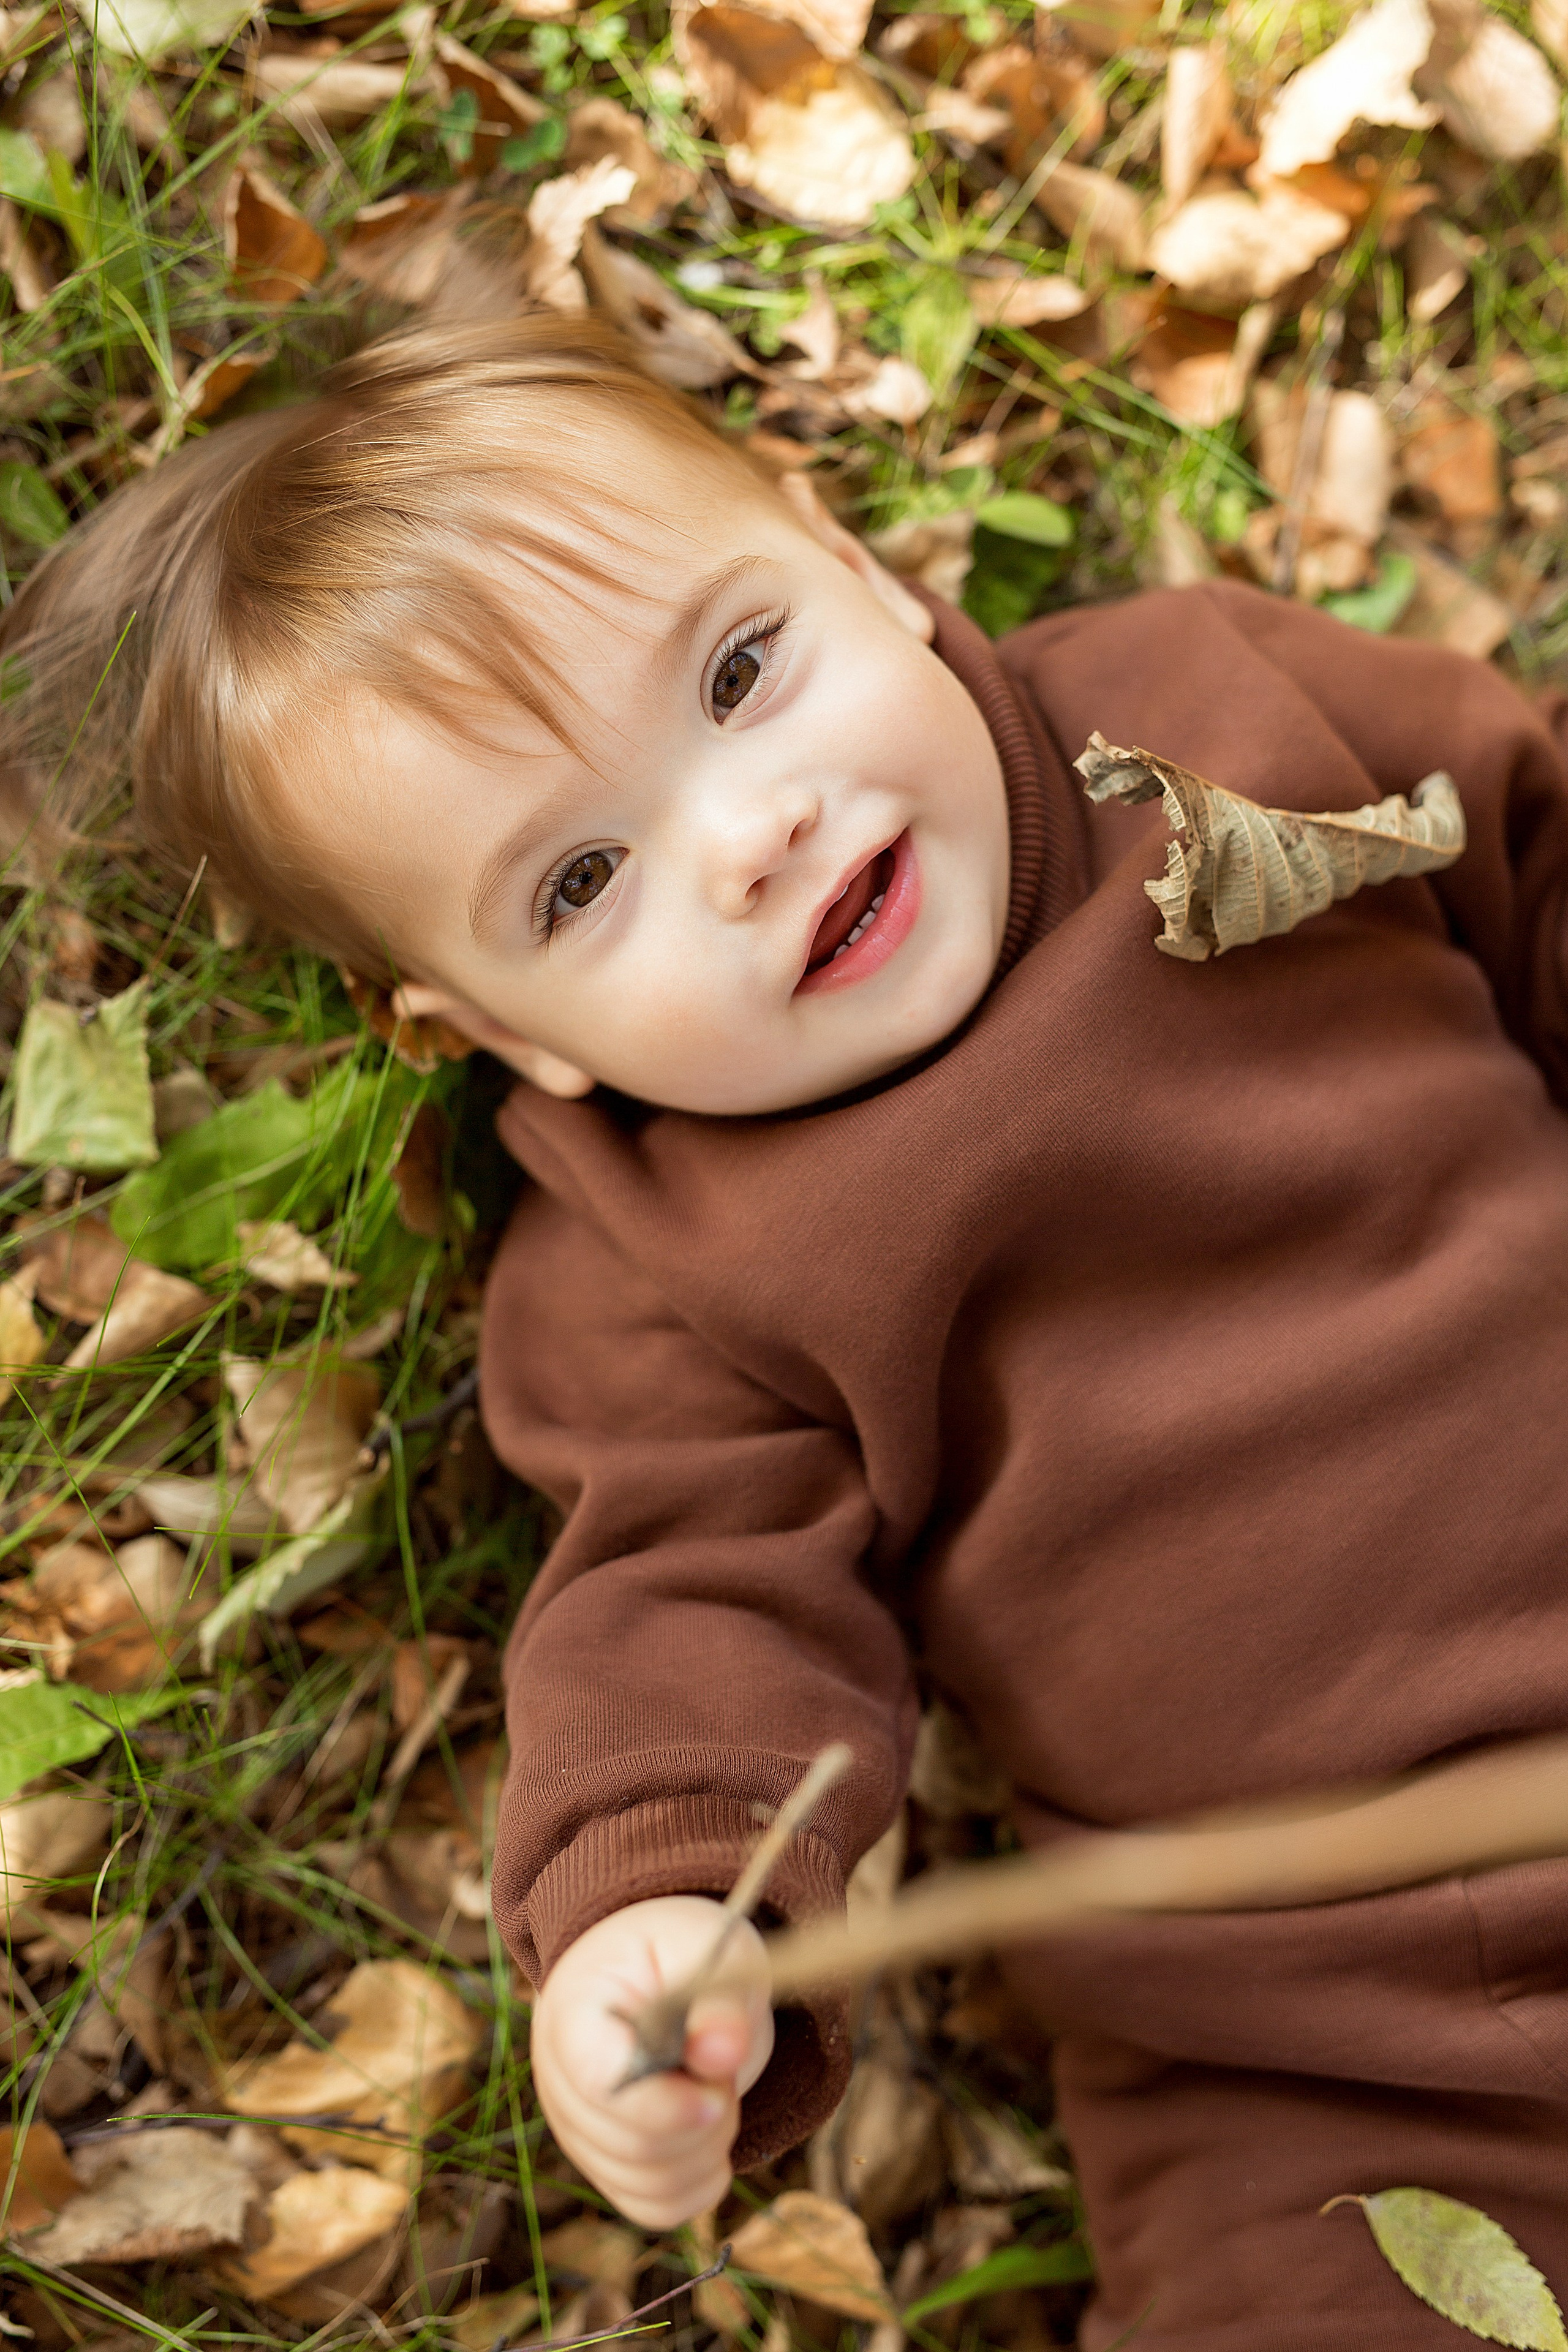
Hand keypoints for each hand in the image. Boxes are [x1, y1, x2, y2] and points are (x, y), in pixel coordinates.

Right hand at [531, 1896, 773, 2227]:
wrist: (655, 1974)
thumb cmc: (678, 1956)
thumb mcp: (706, 1950)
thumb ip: (719, 1998)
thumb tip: (724, 2052)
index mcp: (571, 2017)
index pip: (600, 2088)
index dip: (663, 2106)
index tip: (716, 2095)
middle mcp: (559, 2084)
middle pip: (633, 2145)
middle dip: (704, 2117)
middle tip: (723, 2064)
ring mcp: (578, 2134)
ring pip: (650, 2186)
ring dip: (709, 2149)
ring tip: (715, 2087)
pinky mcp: (607, 2169)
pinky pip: (658, 2208)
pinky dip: (701, 2183)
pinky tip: (712, 2133)